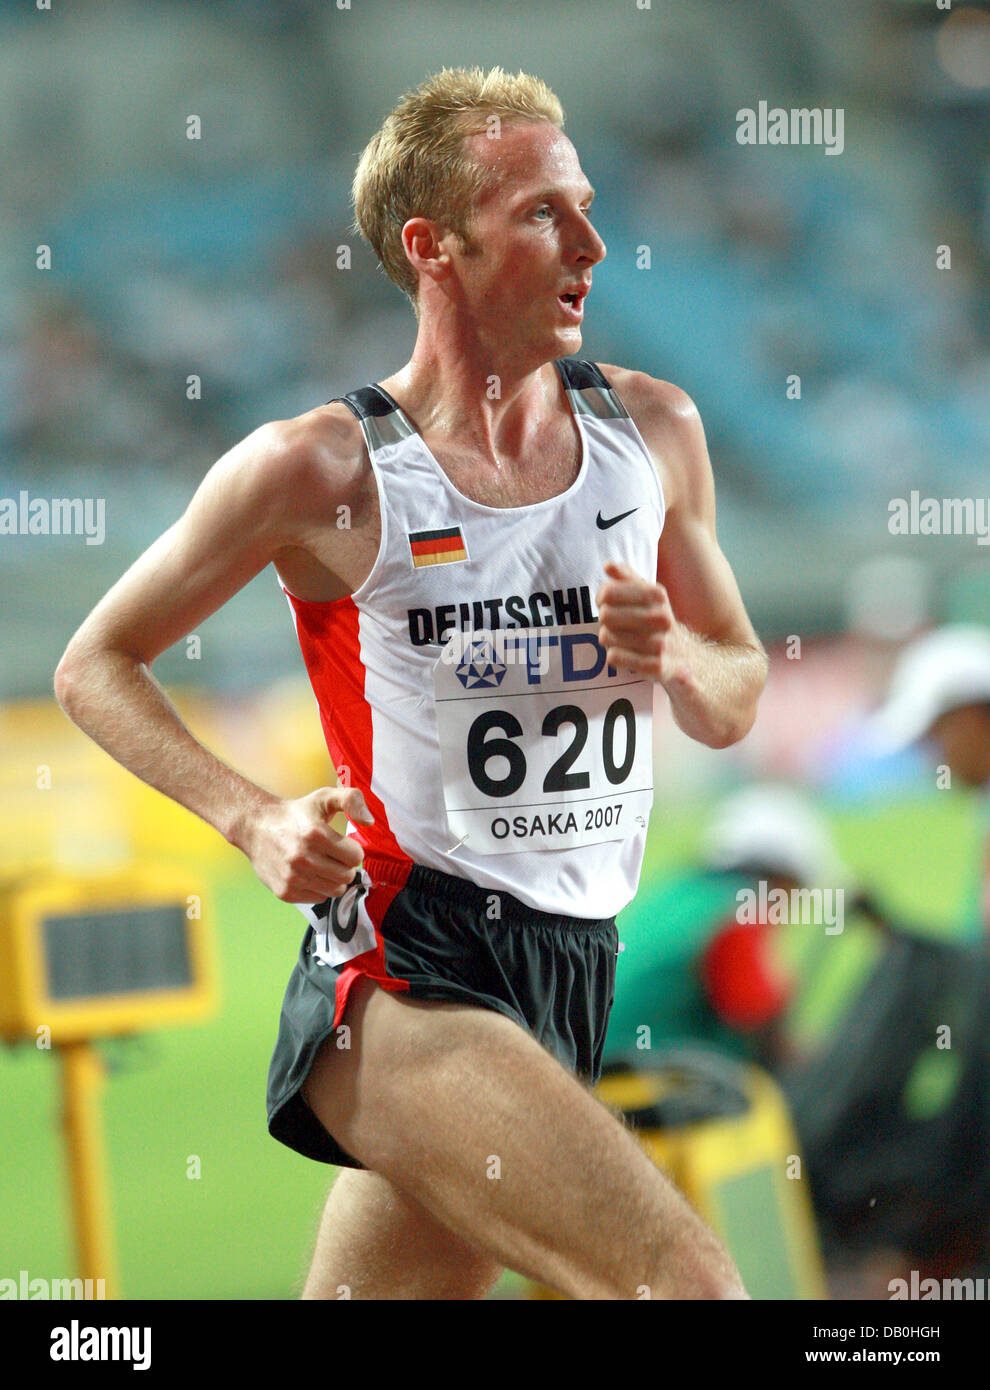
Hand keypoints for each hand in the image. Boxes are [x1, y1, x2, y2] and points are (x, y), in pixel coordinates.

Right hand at [242, 786, 374, 902]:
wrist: (256, 827)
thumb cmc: (296, 813)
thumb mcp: (324, 797)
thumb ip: (351, 800)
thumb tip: (369, 822)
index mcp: (315, 834)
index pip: (355, 857)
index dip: (352, 851)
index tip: (342, 845)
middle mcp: (303, 858)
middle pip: (347, 876)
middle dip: (344, 866)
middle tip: (332, 855)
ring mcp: (293, 877)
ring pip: (335, 890)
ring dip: (333, 879)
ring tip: (322, 864)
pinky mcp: (285, 892)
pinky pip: (318, 899)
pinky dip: (318, 888)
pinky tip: (308, 873)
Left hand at [596, 560, 689, 685]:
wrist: (688, 659)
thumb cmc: (659, 624)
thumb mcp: (649, 597)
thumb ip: (628, 578)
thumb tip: (608, 565)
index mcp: (658, 596)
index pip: (608, 592)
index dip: (601, 598)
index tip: (606, 603)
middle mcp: (662, 617)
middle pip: (605, 615)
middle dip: (604, 622)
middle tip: (614, 626)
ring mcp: (660, 644)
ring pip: (607, 637)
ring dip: (610, 641)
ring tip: (623, 641)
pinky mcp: (656, 667)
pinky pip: (615, 657)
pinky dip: (615, 657)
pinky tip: (627, 656)